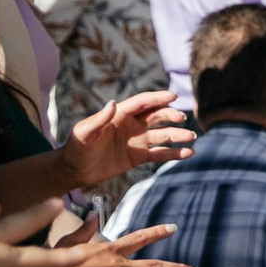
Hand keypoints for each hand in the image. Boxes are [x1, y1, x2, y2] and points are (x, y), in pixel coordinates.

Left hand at [63, 85, 194, 185]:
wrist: (74, 170)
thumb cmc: (76, 148)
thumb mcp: (84, 132)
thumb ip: (99, 119)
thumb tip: (114, 103)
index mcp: (120, 114)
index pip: (142, 103)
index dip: (157, 98)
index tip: (173, 96)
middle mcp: (131, 125)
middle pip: (156, 115)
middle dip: (170, 115)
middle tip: (181, 118)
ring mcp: (137, 140)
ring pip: (162, 134)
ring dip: (177, 134)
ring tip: (191, 137)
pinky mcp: (139, 156)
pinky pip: (160, 153)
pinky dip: (174, 153)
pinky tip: (188, 153)